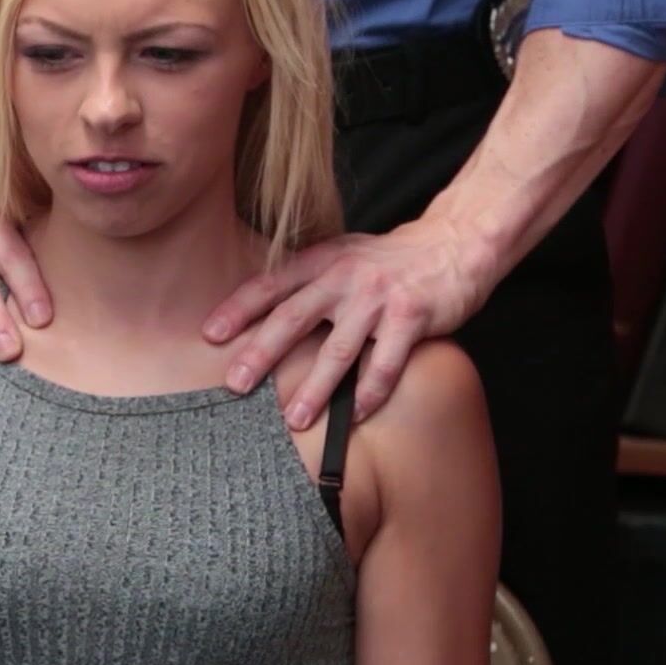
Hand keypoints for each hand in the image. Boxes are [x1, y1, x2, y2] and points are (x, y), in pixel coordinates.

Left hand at [202, 217, 496, 428]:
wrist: (455, 244)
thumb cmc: (388, 261)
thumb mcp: (342, 256)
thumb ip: (306, 280)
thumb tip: (258, 314)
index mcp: (322, 260)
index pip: (270, 284)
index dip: (238, 308)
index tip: (210, 334)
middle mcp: (345, 277)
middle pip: (293, 318)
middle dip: (262, 354)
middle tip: (236, 385)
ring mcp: (379, 298)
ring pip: (338, 350)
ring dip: (314, 389)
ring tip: (294, 419)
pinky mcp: (412, 318)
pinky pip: (386, 364)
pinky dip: (369, 393)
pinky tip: (355, 415)